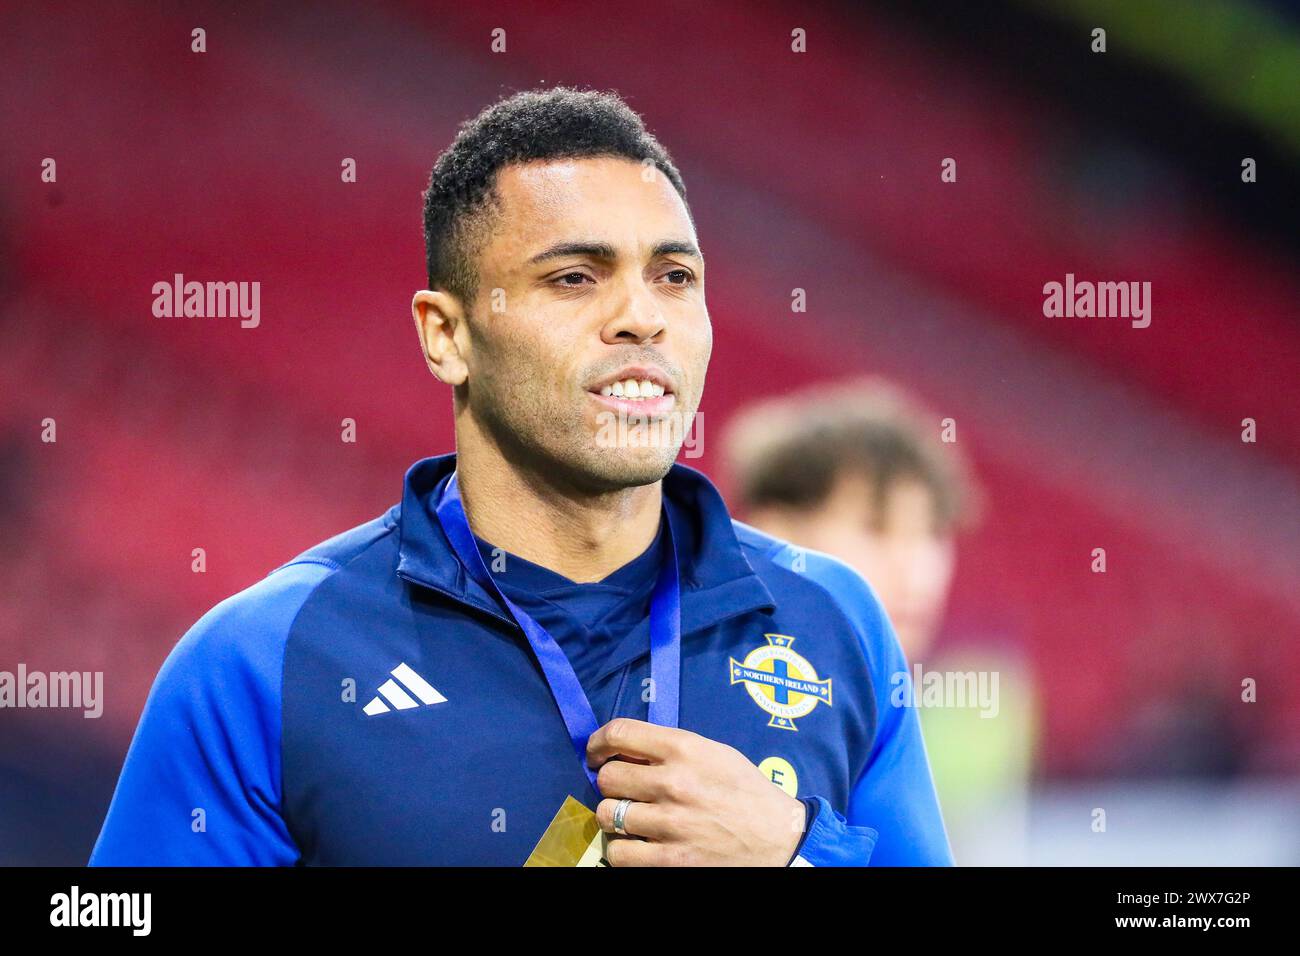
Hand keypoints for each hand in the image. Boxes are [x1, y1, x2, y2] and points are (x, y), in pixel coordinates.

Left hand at [586, 718, 805, 865]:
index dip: (598, 743)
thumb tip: (626, 750)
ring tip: (633, 819)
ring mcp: (670, 824)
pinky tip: (639, 845)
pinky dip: (624, 850)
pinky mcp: (670, 861)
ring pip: (608, 815)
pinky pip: (619, 853)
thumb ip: (672, 748)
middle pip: (607, 777)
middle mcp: (673, 782)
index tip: (596, 753)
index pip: (619, 733)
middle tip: (624, 791)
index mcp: (684, 749)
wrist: (779, 838)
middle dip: (611, 784)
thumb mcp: (714, 753)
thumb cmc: (745, 791)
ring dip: (616, 818)